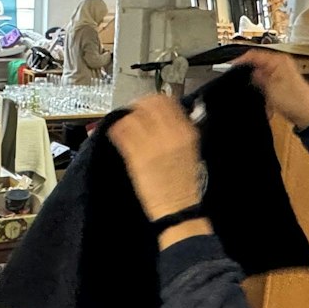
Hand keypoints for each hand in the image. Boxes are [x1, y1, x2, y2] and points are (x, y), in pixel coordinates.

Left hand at [107, 95, 203, 220]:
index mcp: (185, 132)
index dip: (155, 100)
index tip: (148, 105)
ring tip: (126, 124)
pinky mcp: (136, 157)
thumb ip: (181, 129)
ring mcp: (152, 144)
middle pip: (149, 104)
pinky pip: (122, 133)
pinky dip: (117, 130)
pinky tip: (117, 133)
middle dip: (139, 105)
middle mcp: (169, 134)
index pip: (167, 102)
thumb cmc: (184, 181)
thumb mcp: (191, 150)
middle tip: (134, 111)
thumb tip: (169, 114)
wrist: (177, 206)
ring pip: (134, 116)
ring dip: (127, 117)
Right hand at [236, 50, 308, 128]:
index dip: (240, 60)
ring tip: (244, 87)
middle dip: (246, 70)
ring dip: (253, 80)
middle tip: (234, 78)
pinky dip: (259, 86)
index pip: (254, 54)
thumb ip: (258, 77)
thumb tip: (249, 72)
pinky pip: (264, 80)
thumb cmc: (293, 100)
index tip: (229, 67)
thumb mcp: (271, 87)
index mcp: (278, 60)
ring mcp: (279, 72)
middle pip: (256, 62)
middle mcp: (279, 63)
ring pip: (259, 72)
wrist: (306, 114)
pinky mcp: (279, 82)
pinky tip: (255, 92)